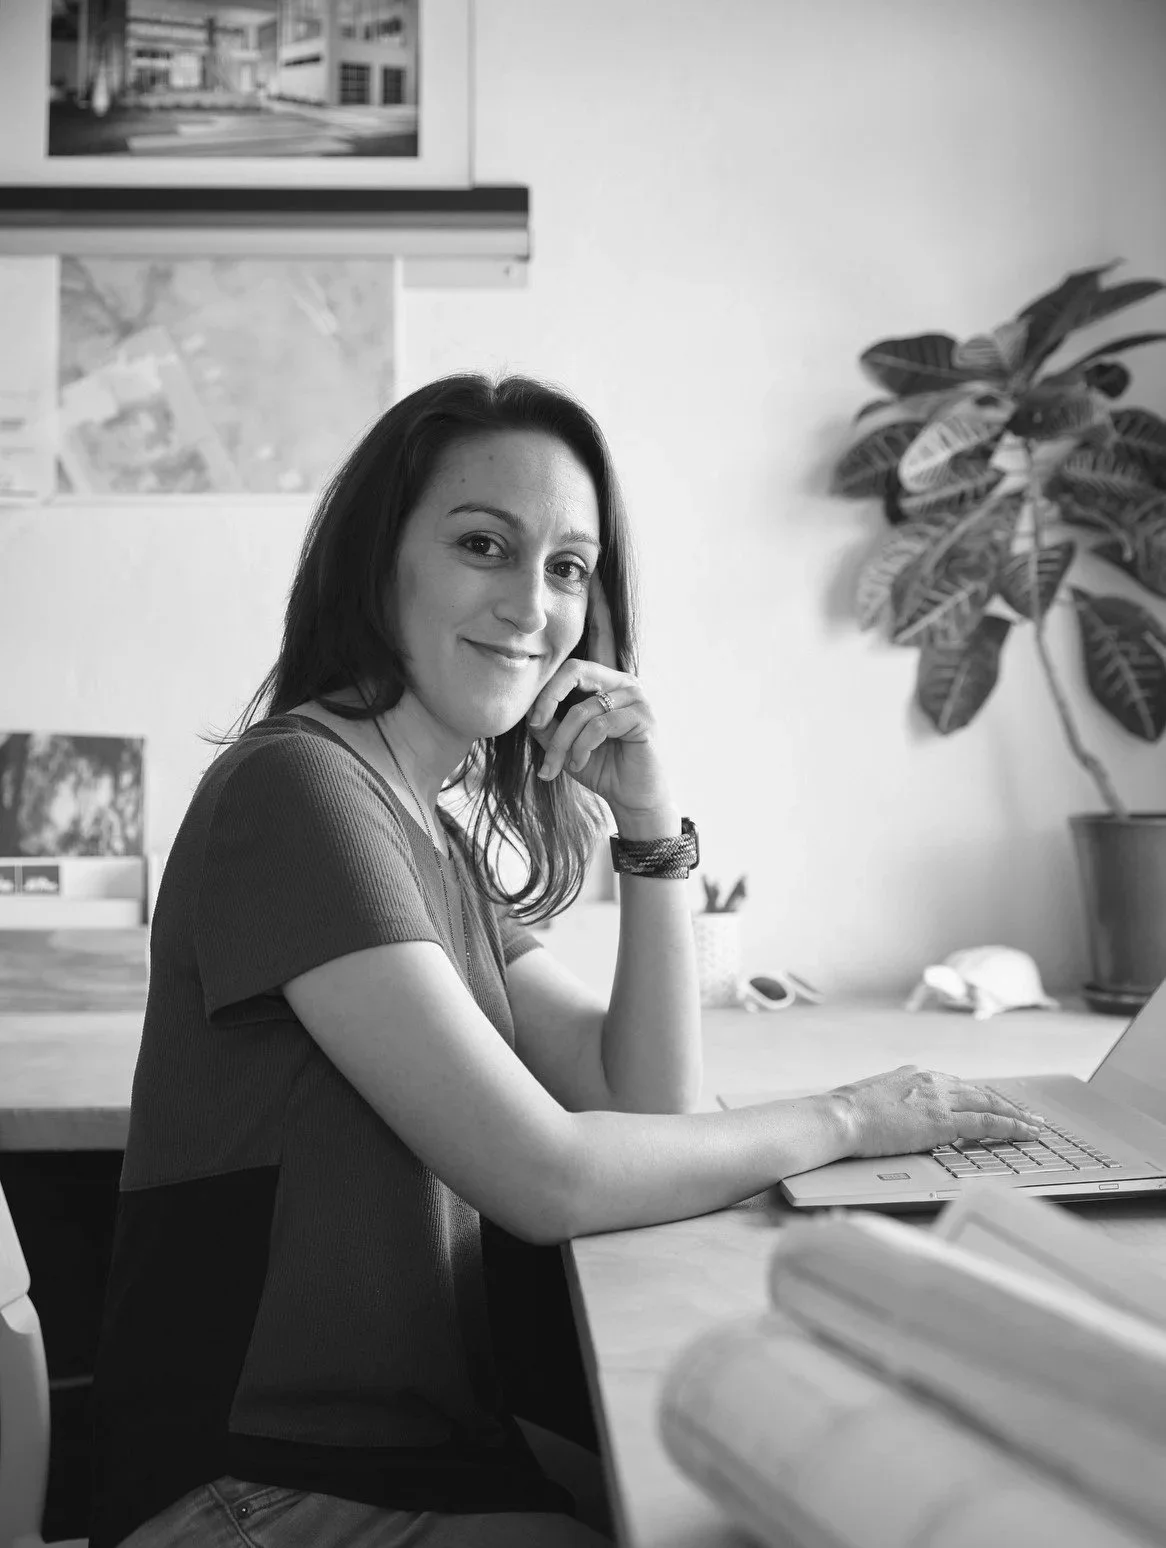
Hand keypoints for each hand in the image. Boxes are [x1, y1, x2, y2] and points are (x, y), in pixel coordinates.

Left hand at [526, 576, 673, 822]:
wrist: (631, 797)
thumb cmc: (598, 765)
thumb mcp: (562, 738)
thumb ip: (546, 715)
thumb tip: (528, 706)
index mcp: (603, 679)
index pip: (598, 635)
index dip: (598, 603)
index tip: (592, 573)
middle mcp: (622, 679)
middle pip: (572, 670)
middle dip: (545, 700)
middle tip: (532, 725)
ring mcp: (635, 696)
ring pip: (581, 708)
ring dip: (561, 742)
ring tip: (553, 767)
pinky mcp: (643, 717)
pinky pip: (597, 725)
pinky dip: (579, 748)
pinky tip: (577, 763)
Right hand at [830, 1065, 1043, 1156]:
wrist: (840, 1117)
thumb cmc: (848, 1112)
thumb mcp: (874, 1094)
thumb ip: (894, 1092)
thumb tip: (901, 1089)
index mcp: (914, 1075)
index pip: (956, 1086)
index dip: (978, 1097)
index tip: (991, 1103)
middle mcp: (931, 1081)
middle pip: (978, 1092)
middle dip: (1006, 1104)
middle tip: (1028, 1115)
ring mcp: (938, 1099)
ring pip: (989, 1104)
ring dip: (1016, 1115)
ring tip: (1035, 1126)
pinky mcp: (942, 1120)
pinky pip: (987, 1123)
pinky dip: (1012, 1126)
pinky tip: (1026, 1133)